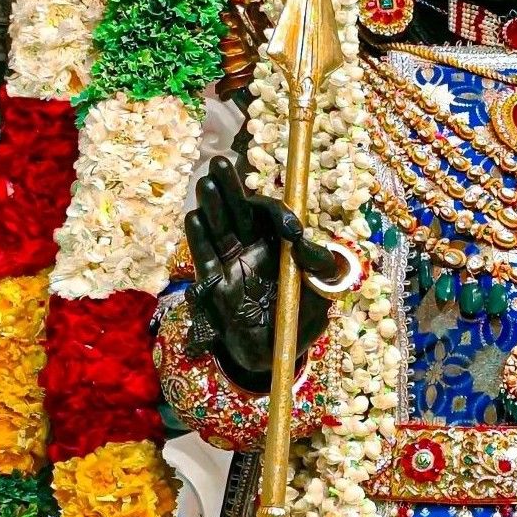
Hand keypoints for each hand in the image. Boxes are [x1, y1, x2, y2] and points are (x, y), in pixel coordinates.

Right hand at [185, 157, 335, 385]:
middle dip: (230, 188)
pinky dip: (200, 240)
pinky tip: (194, 218)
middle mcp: (253, 247)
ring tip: (206, 183)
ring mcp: (233, 263)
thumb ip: (320, 267)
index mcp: (279, 244)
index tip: (293, 231)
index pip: (271, 215)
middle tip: (220, 162)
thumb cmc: (299, 320)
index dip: (278, 213)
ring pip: (220, 228)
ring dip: (212, 206)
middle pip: (239, 211)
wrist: (276, 354)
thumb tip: (305, 240)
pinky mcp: (218, 285)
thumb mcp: (321, 293)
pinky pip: (207, 259)